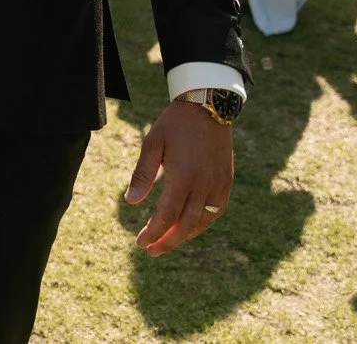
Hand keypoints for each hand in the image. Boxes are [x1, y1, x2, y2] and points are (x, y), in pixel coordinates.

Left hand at [125, 99, 234, 254]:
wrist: (208, 105)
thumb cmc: (175, 123)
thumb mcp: (153, 143)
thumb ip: (143, 174)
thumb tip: (131, 202)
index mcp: (183, 175)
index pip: (167, 215)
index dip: (154, 232)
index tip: (140, 243)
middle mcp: (204, 184)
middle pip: (185, 225)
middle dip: (167, 241)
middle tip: (151, 250)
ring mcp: (218, 184)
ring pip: (202, 221)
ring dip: (184, 235)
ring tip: (167, 241)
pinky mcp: (226, 181)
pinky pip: (216, 211)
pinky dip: (202, 223)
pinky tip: (189, 226)